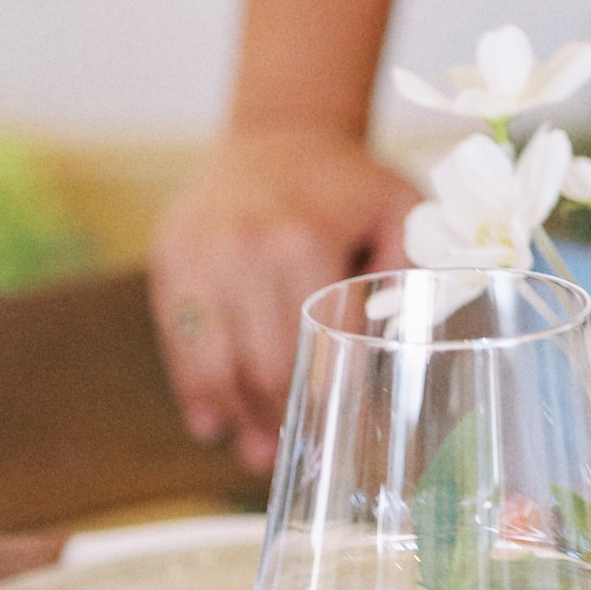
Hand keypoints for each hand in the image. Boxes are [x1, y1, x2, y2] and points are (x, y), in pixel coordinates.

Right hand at [149, 128, 419, 471]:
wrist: (280, 131)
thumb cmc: (348, 183)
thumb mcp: (399, 208)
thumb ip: (412, 271)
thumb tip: (418, 346)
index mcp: (305, 241)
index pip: (309, 348)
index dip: (317, 399)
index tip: (328, 435)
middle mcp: (246, 248)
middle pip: (257, 365)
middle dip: (272, 420)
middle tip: (284, 458)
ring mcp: (201, 253)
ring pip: (212, 363)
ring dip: (232, 415)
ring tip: (253, 451)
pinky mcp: (171, 257)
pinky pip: (179, 340)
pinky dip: (194, 386)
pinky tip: (211, 420)